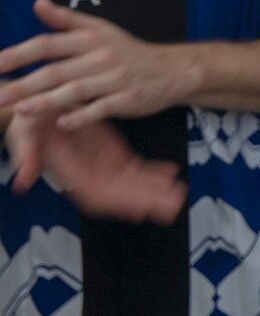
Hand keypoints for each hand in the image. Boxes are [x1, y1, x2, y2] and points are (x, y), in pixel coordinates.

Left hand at [0, 0, 190, 128]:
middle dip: (25, 84)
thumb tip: (38, 3)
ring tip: (21, 110)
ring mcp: (115, 79)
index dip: (21, 54)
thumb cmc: (129, 51)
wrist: (172, 69)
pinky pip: (101, 108)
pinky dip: (82, 116)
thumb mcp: (101, 29)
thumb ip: (66, 19)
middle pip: (57, 70)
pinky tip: (62, 122)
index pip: (49, 44)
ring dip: (47, 101)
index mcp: (92, 38)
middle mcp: (102, 56)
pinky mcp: (127, 99)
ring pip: (76, 90)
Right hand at [7, 111, 184, 222]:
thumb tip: (23, 180)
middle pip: (119, 194)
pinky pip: (133, 167)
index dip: (119, 202)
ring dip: (155, 190)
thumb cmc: (29, 119)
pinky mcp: (110, 152)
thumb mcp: (24, 131)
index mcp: (69, 170)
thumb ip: (28, 155)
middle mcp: (87, 172)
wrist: (38, 105)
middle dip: (146, 201)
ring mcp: (101, 164)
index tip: (142, 210)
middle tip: (173, 205)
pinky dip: (152, 171)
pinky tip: (171, 172)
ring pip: (130, 183)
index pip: (95, 193)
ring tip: (180, 194)